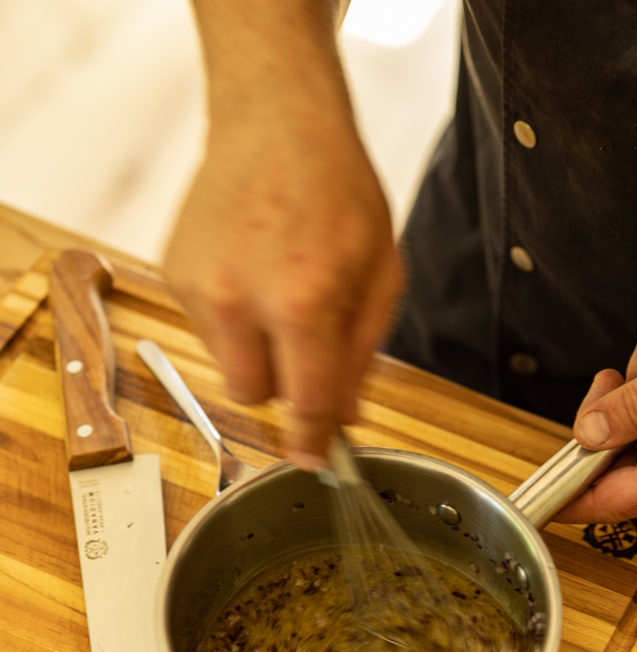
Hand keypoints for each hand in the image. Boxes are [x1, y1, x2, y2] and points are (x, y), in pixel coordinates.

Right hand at [163, 4, 403, 468]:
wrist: (276, 120)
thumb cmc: (338, 190)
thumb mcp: (382, 275)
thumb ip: (362, 355)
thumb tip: (346, 417)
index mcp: (303, 300)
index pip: (306, 402)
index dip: (313, 442)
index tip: (315, 463)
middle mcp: (239, 298)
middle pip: (255, 396)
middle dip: (285, 383)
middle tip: (307, 340)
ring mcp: (198, 285)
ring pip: (228, 366)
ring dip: (257, 349)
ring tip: (279, 288)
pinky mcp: (172, 273)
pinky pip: (206, 331)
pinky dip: (233, 319)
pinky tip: (251, 272)